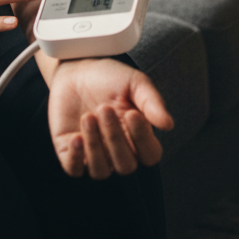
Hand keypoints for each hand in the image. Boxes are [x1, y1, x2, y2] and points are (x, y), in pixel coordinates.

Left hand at [47, 57, 173, 178]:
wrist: (75, 68)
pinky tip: (75, 137)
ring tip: (88, 116)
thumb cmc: (109, 77)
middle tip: (104, 109)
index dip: (142, 139)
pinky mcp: (70, 152)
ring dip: (95, 145)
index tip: (132, 113)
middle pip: (125, 165)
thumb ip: (151, 102)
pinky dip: (75, 158)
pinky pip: (74, 170)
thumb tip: (169, 124)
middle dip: (115, 138)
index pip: (150, 155)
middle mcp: (118, 151)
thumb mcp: (134, 82)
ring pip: (101, 170)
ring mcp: (94, 154)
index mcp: (139, 137)